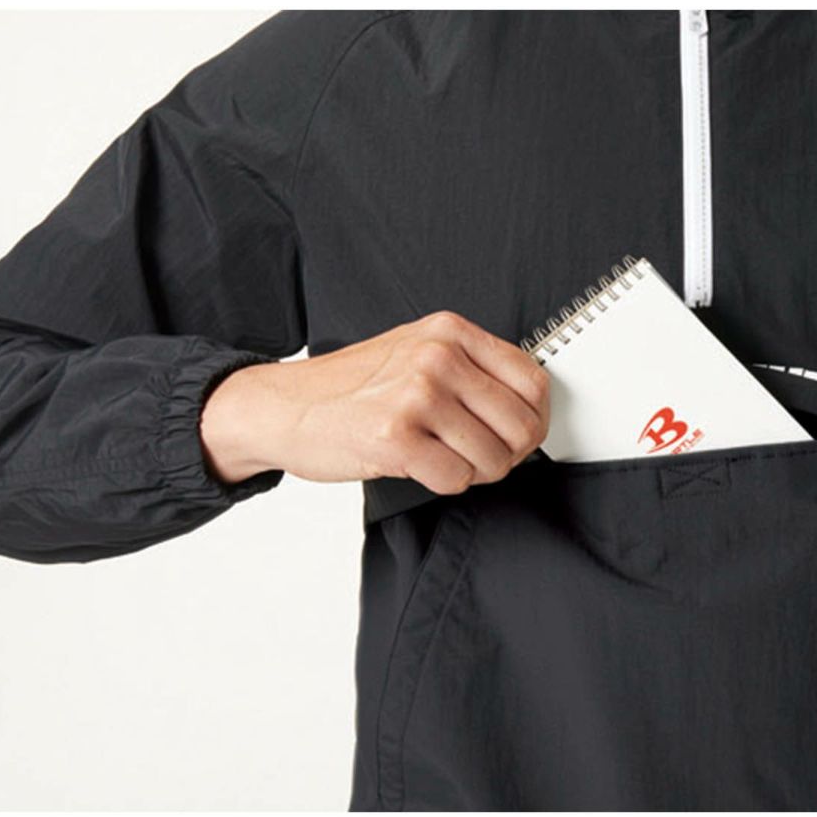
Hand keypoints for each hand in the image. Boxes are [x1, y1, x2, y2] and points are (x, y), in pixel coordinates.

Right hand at [199, 311, 549, 494]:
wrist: (283, 407)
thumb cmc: (352, 387)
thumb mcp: (416, 350)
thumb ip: (471, 367)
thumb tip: (529, 406)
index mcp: (450, 332)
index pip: (532, 381)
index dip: (533, 419)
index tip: (517, 435)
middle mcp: (438, 357)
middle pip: (520, 425)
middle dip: (507, 455)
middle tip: (480, 458)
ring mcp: (417, 395)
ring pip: (492, 458)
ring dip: (474, 473)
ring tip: (443, 459)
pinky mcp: (395, 437)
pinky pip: (455, 480)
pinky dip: (444, 484)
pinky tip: (420, 467)